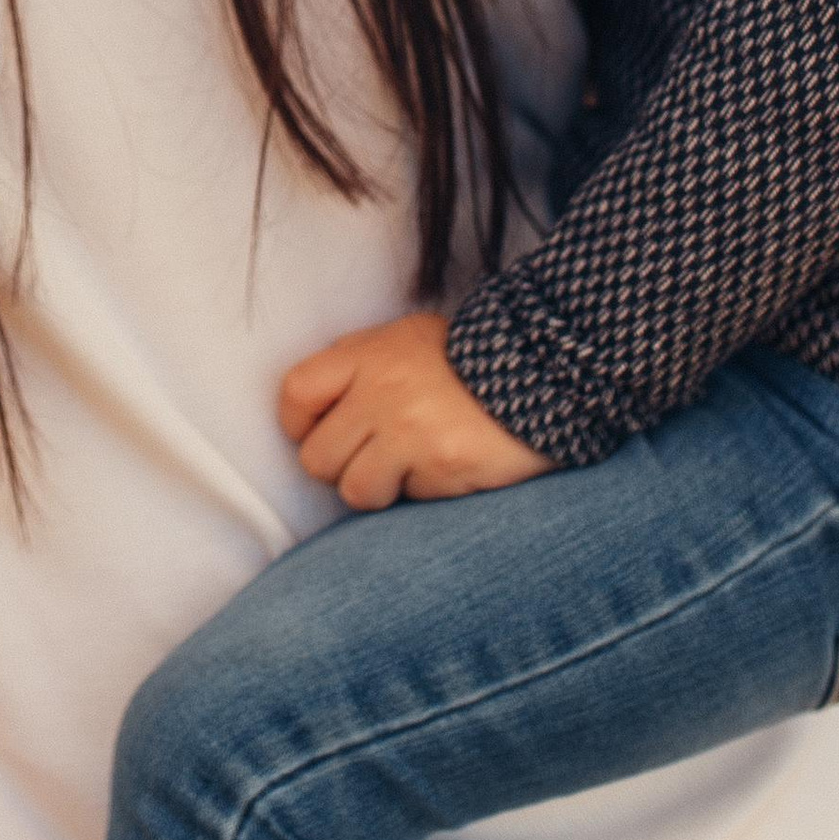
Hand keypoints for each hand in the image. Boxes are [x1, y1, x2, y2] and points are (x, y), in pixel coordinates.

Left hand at [278, 311, 550, 510]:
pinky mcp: (442, 468)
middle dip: (340, 466)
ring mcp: (410, 433)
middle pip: (316, 458)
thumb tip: (317, 407)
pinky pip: (408, 500)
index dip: (298, 424)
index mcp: (367, 355)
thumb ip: (358, 366)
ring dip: (378, 488)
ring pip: (355, 490)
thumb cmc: (466, 359)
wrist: (543, 371)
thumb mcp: (405, 340)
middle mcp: (382, 393)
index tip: (318, 432)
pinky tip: (446, 467)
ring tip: (407, 467)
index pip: (296, 394)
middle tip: (372, 455)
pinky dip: (423, 491)